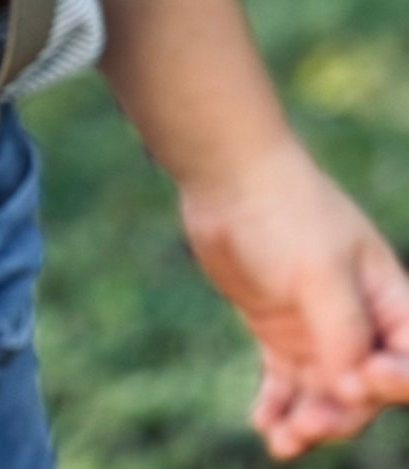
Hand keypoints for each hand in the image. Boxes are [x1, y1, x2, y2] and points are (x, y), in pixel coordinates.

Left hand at [179, 135, 408, 458]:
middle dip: (340, 413)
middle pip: (363, 388)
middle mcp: (359, 320)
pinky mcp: (278, 329)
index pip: (408, 361)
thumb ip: (343, 333)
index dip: (393, 384)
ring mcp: (317, 326)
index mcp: (389, 299)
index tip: (359, 378)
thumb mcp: (321, 272)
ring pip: (323, 392)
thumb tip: (352, 390)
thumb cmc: (286, 211)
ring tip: (281, 441)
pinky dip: (278, 404)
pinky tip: (262, 422)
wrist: (226, 176)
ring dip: (308, 420)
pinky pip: (286, 381)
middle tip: (305, 427)